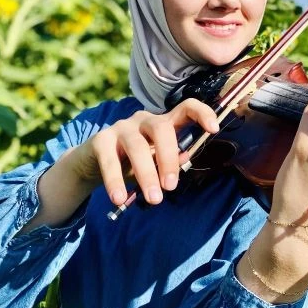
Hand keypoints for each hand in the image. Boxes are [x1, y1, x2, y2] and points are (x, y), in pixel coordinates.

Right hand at [72, 99, 219, 205]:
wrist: (93, 163)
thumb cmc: (133, 163)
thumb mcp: (155, 164)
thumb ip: (171, 161)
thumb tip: (185, 160)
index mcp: (163, 123)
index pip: (186, 108)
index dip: (202, 113)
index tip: (214, 128)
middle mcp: (144, 119)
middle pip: (162, 129)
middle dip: (169, 158)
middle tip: (170, 187)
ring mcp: (121, 127)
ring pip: (137, 146)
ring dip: (146, 174)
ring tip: (153, 199)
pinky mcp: (100, 140)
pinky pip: (110, 160)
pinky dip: (115, 181)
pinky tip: (119, 199)